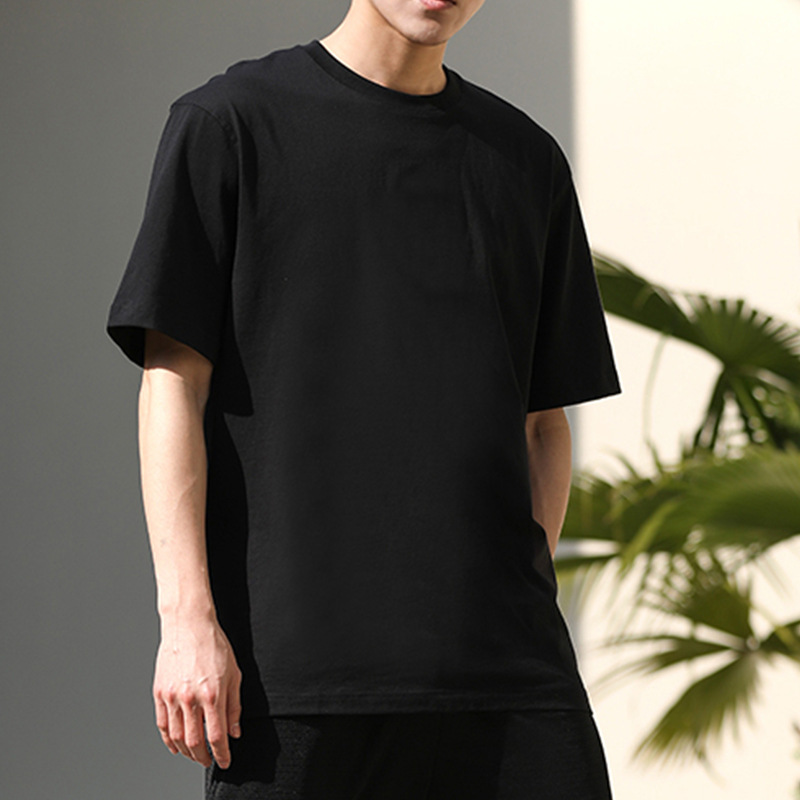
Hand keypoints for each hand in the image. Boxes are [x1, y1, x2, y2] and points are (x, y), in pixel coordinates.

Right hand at [152, 616, 241, 768]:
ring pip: (176, 737)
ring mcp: (172, 696)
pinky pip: (162, 724)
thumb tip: (235, 731)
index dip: (222, 754)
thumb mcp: (234, 674)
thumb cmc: (214, 645)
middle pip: (194, 742)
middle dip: (203, 757)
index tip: (225, 761)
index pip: (217, 736)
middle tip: (209, 760)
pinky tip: (176, 745)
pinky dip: (168, 740)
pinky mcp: (159, 692)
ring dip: (186, 752)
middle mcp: (191, 698)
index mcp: (213, 694)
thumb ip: (234, 705)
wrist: (189, 624)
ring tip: (195, 755)